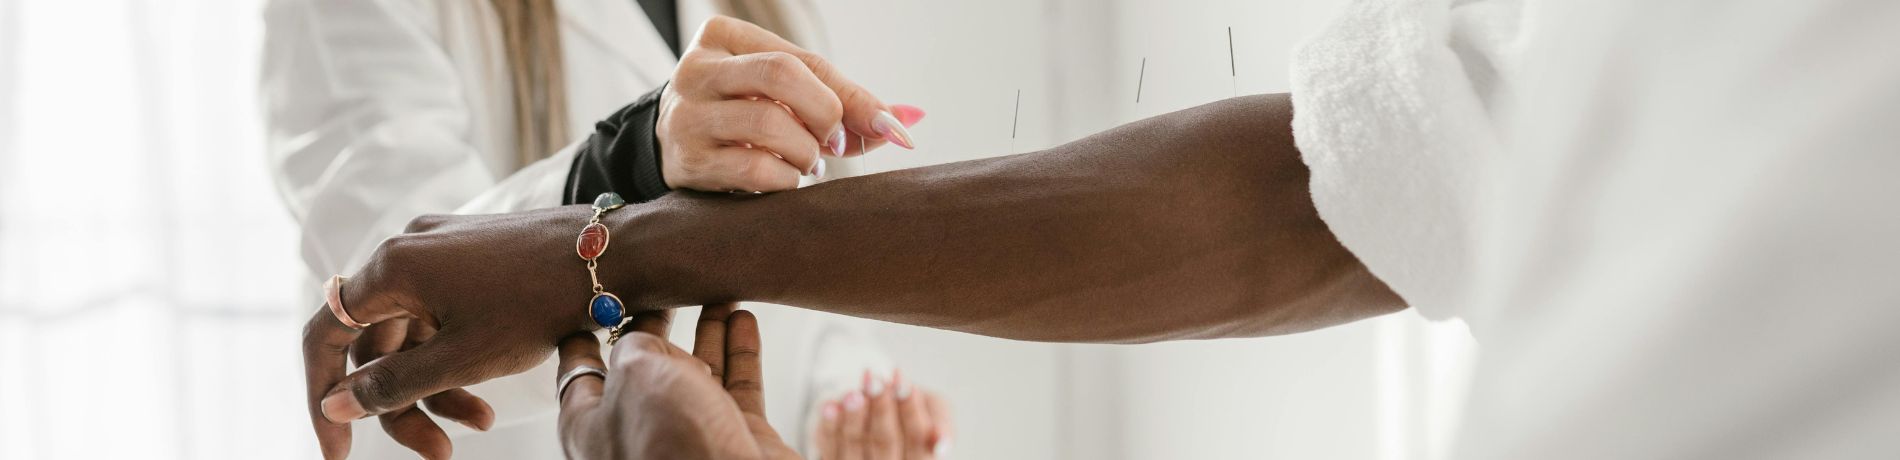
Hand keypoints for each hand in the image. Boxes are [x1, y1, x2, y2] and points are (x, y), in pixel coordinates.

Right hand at [302, 206, 601, 458]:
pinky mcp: (472, 257)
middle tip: (436, 453)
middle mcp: (408, 250)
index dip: (321, 396)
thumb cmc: (539, 304)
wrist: (616, 256)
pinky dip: (458, 357)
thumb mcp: (461, 359)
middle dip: (401, 405)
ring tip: (481, 425)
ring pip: (415, 334)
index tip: (337, 451)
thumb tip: (334, 404)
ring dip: (436, 387)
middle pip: (377, 344)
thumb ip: (391, 385)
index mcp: (392, 267)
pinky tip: (489, 395)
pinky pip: (444, 315)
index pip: (325, 334)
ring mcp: (441, 250)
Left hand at [556, 304, 798, 459]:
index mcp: (591, 426)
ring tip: (718, 293)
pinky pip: (736, 386)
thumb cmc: (671, 446)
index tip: (592, 303)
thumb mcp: (636, 376)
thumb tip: (649, 340)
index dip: (586, 333)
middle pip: (646, 369)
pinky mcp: (734, 439)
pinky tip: (743, 318)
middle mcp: (638, 432)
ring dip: (708, 331)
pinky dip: (740, 350)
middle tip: (667, 289)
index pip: (580, 371)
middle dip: (658, 327)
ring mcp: (688, 436)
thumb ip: (636, 347)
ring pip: (697, 373)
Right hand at [658, 15, 922, 191]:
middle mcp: (697, 69)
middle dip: (824, 115)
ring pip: (768, 125)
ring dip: (805, 153)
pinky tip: (784, 179)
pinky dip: (785, 180)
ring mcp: (687, 116)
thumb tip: (906, 124)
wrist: (674, 148)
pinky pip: (754, 169)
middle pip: (781, 76)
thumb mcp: (786, 93)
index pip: (801, 60)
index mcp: (723, 36)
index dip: (850, 97)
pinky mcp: (687, 162)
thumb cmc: (744, 112)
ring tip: (806, 161)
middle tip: (834, 143)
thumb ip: (842, 101)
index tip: (887, 129)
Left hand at [817, 370, 954, 459]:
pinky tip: (832, 404)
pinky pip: (829, 446)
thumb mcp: (936, 410)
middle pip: (885, 442)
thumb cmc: (914, 407)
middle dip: (881, 409)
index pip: (917, 438)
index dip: (910, 410)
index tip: (904, 382)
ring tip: (854, 392)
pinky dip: (830, 424)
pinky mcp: (835, 459)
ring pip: (856, 444)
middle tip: (876, 380)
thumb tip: (941, 441)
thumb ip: (942, 423)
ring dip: (854, 415)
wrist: (884, 402)